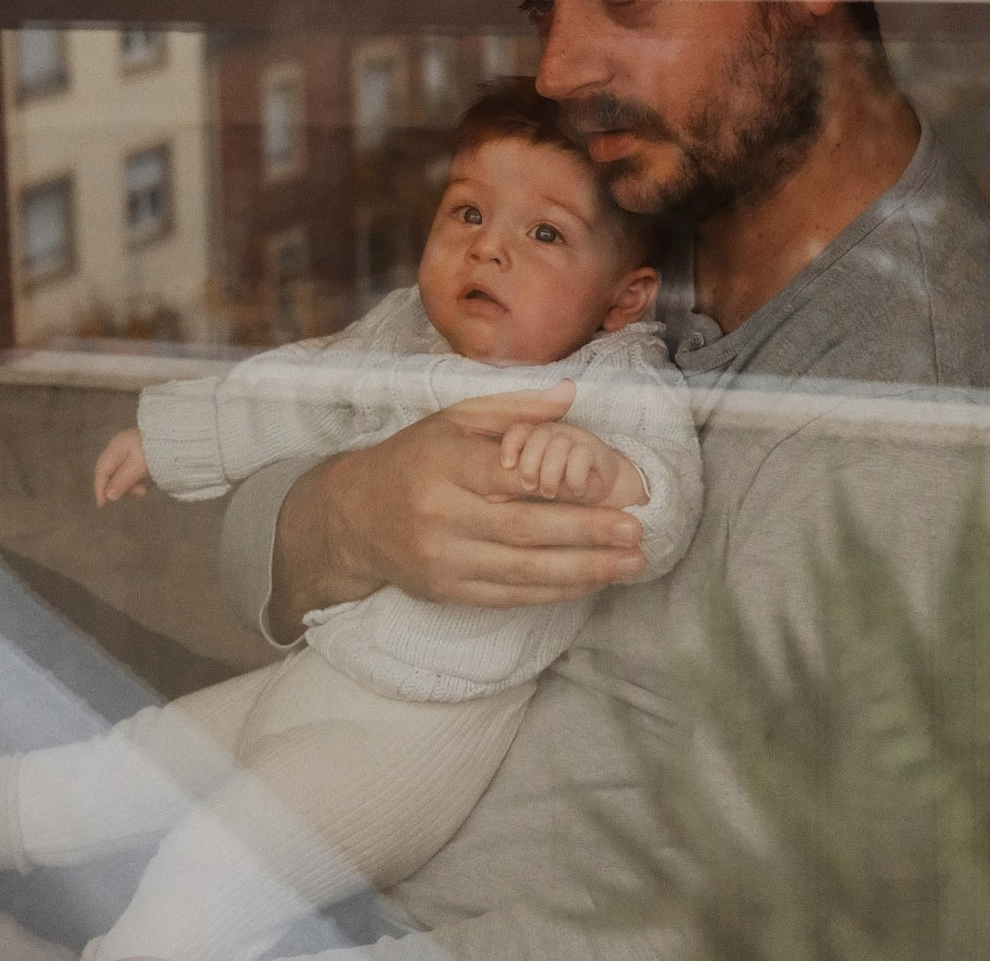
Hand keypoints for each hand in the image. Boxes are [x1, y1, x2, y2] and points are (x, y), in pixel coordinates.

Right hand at [94, 428, 151, 506]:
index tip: (102, 505)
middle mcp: (120, 448)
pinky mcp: (141, 455)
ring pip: (123, 475)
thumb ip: (122, 481)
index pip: (102, 470)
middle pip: (112, 474)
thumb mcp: (138, 467)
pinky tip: (148, 482)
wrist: (179, 439)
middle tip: (140, 493)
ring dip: (133, 485)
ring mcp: (131, 451)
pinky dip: (139, 480)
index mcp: (116, 447)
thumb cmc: (157, 450)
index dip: (100, 488)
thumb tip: (108, 496)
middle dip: (122, 487)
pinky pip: (133, 472)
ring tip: (146, 488)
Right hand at [268, 382, 646, 639]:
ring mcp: (443, 559)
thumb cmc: (415, 457)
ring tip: (629, 562)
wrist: (354, 517)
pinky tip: (591, 582)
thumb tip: (570, 394)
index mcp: (445, 463)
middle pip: (523, 530)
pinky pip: (509, 596)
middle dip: (586, 534)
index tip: (606, 490)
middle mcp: (441, 514)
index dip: (557, 486)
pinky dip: (554, 591)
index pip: (507, 476)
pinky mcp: (446, 592)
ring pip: (522, 571)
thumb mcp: (456, 418)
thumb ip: (514, 408)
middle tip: (635, 531)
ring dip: (583, 570)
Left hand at [499, 420, 647, 507]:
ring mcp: (575, 438)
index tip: (507, 466)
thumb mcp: (531, 488)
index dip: (511, 445)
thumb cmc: (557, 486)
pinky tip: (575, 490)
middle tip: (530, 486)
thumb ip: (511, 489)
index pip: (518, 430)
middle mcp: (553, 432)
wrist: (596, 488)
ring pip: (558, 445)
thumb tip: (490, 498)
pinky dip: (575, 478)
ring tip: (549, 493)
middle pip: (537, 435)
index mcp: (533, 436)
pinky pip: (581, 456)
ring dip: (551, 474)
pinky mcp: (595, 450)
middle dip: (530, 464)